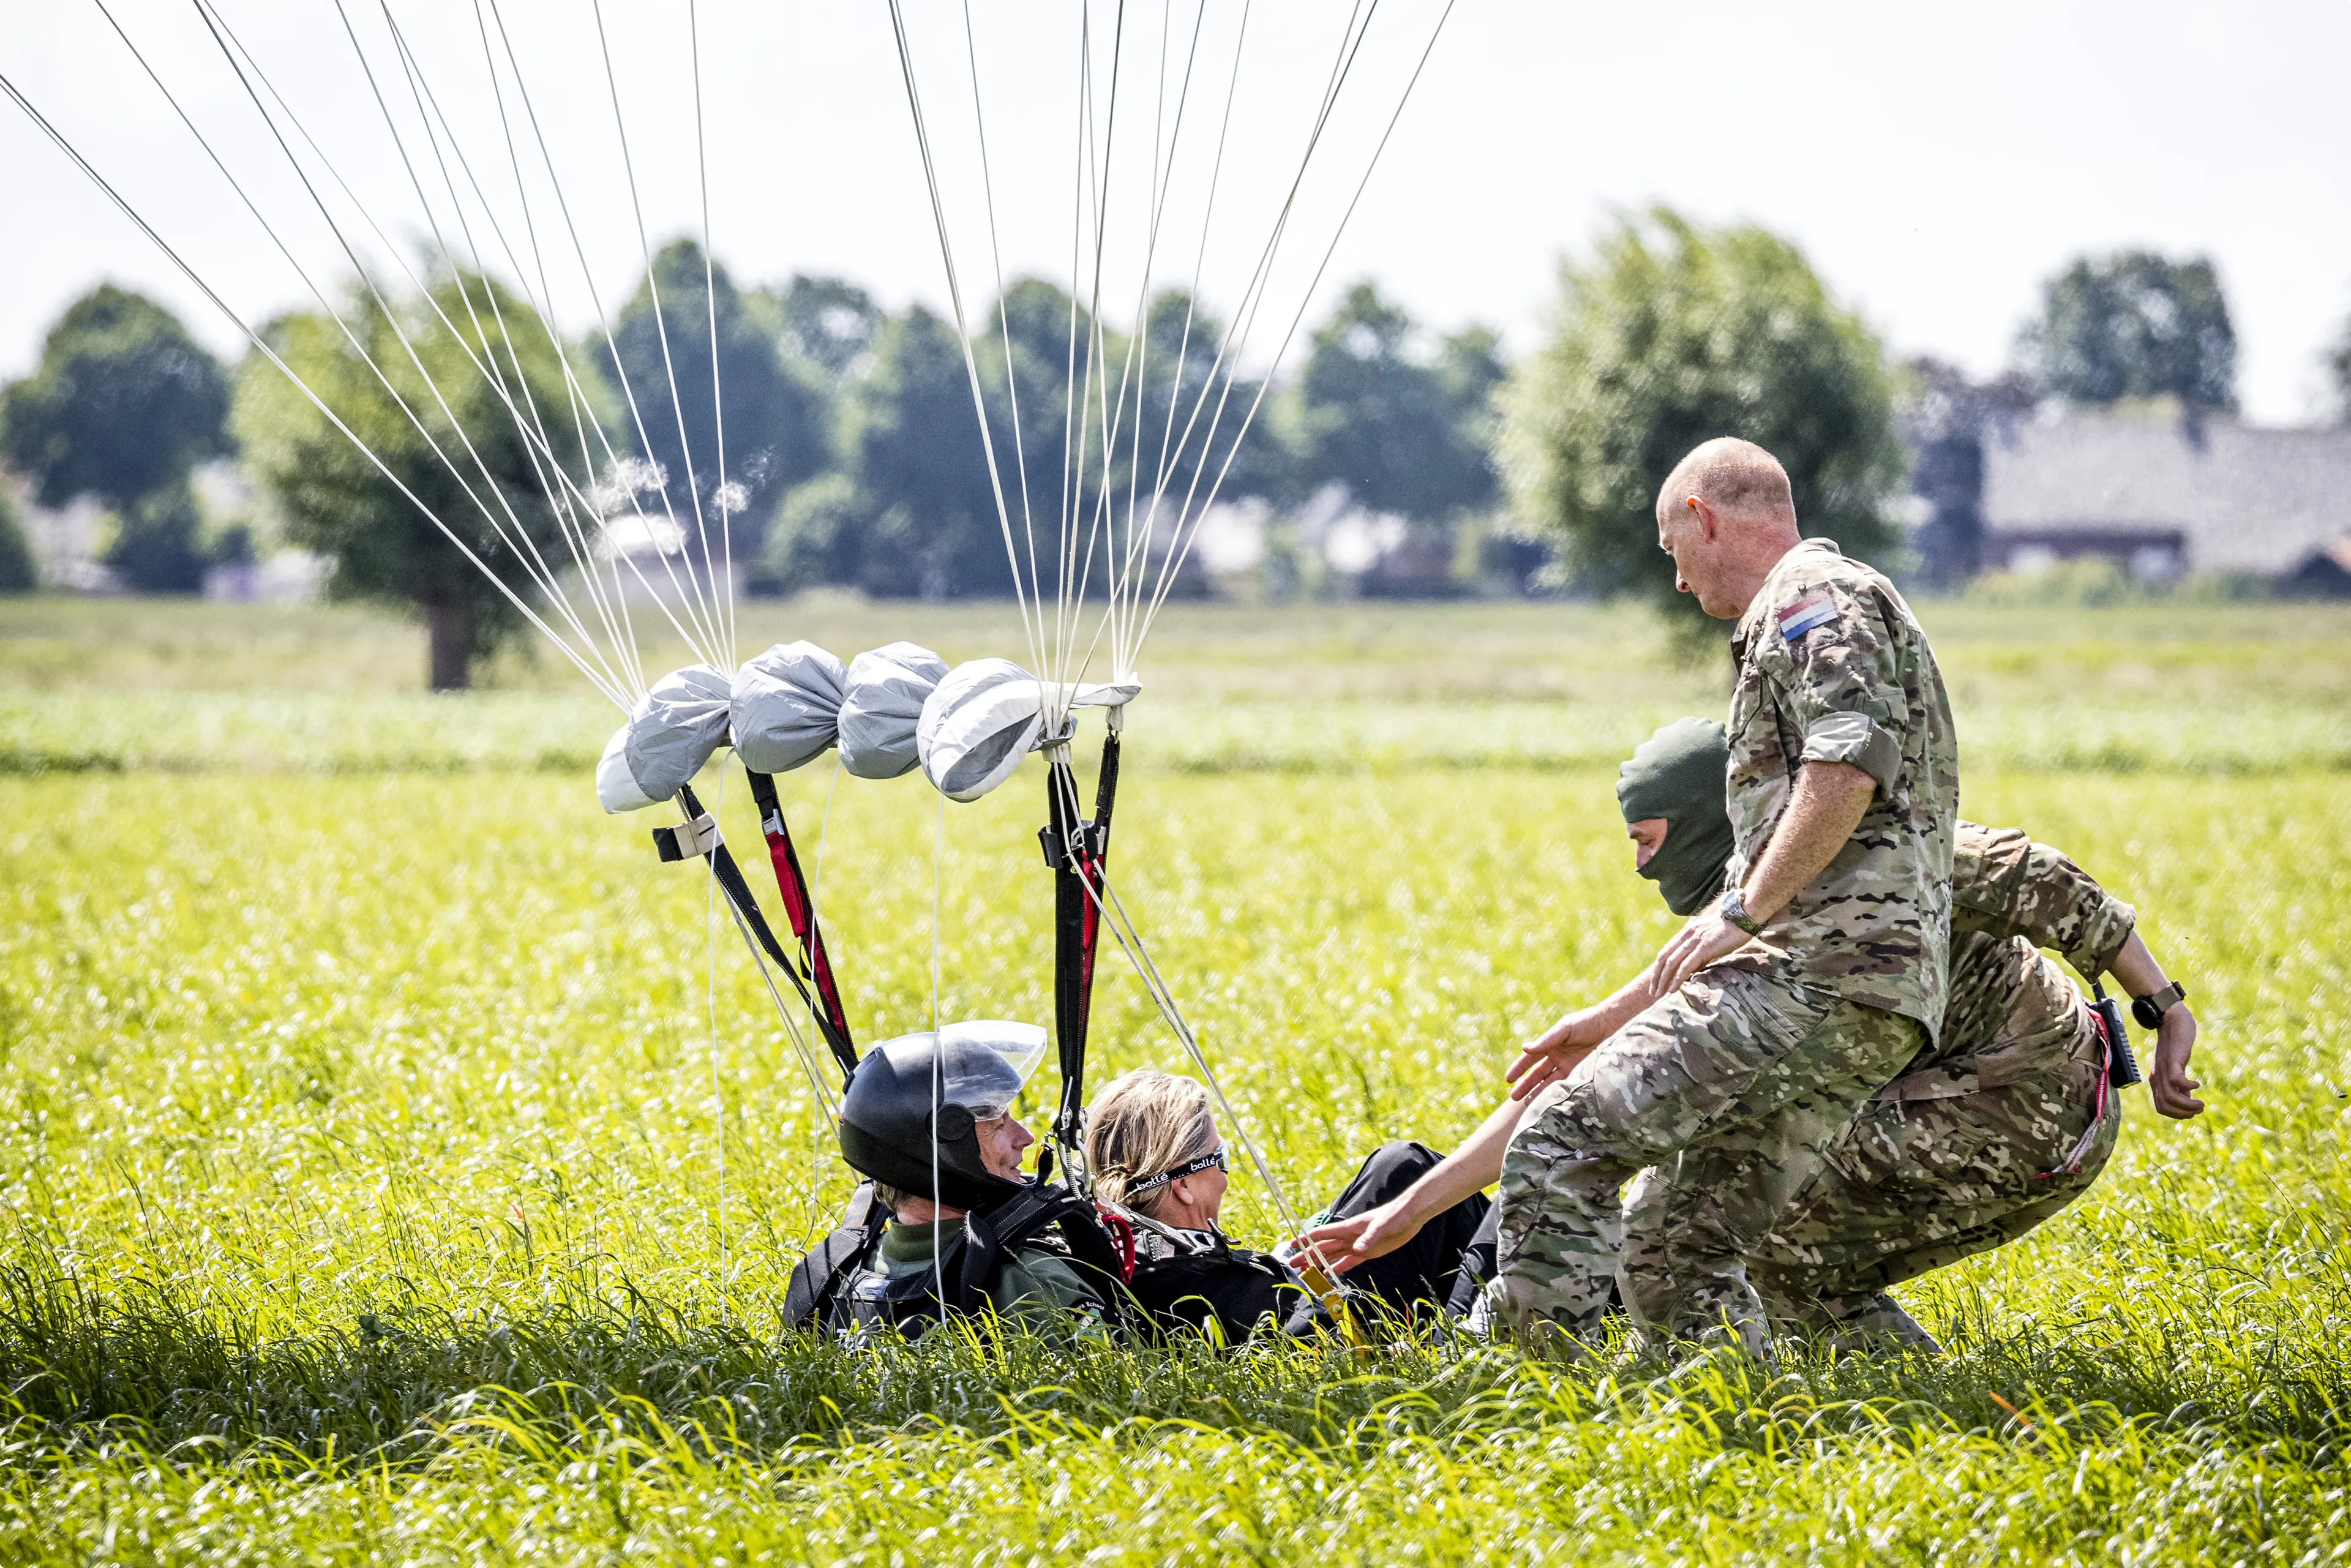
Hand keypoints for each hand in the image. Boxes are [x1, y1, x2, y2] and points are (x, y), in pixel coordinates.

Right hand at [1295, 1196, 1418, 1274]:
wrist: (1409, 1216)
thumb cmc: (1394, 1216)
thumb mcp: (1382, 1226)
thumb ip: (1369, 1238)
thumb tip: (1357, 1250)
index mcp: (1348, 1228)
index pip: (1322, 1234)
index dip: (1306, 1238)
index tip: (1292, 1244)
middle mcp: (1349, 1237)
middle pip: (1323, 1247)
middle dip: (1307, 1255)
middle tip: (1293, 1264)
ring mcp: (1357, 1244)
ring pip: (1333, 1255)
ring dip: (1319, 1263)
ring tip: (1306, 1272)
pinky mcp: (1368, 1252)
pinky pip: (1349, 1261)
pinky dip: (1338, 1268)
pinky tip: (1330, 1274)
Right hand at [1505, 1010, 1601, 1102]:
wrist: (1611, 1026)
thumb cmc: (1586, 1023)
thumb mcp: (1564, 1029)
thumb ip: (1545, 1040)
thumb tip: (1524, 1048)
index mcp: (1549, 1044)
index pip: (1530, 1059)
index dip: (1519, 1069)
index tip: (1508, 1079)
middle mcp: (1557, 1057)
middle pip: (1537, 1074)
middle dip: (1525, 1085)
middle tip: (1513, 1097)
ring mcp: (1568, 1066)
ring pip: (1549, 1082)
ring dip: (1538, 1093)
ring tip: (1527, 1105)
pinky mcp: (1581, 1074)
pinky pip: (1565, 1086)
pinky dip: (1556, 1093)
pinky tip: (1549, 1102)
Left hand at [1647, 909, 1748, 997]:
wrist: (1743, 917)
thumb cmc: (1731, 929)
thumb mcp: (1710, 938)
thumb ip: (1700, 949)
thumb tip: (1695, 967)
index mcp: (1686, 932)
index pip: (1665, 952)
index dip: (1658, 968)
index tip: (1655, 982)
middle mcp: (1686, 935)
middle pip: (1663, 959)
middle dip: (1656, 977)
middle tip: (1652, 992)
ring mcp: (1694, 941)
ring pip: (1671, 963)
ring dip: (1663, 981)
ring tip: (1658, 995)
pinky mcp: (1703, 947)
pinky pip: (1685, 966)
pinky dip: (1677, 979)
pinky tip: (1672, 989)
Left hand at [2146, 1006, 2203, 1119]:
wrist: (2172, 1021)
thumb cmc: (2176, 1045)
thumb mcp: (2177, 1068)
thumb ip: (2179, 1084)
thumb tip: (2186, 1100)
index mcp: (2158, 1081)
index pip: (2161, 1107)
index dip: (2176, 1114)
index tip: (2192, 1113)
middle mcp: (2157, 1077)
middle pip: (2164, 1106)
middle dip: (2183, 1113)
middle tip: (2199, 1109)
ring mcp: (2163, 1068)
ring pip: (2169, 1097)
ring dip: (2188, 1105)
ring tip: (2201, 1103)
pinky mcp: (2172, 1060)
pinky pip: (2176, 1080)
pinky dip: (2188, 1086)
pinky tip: (2197, 1083)